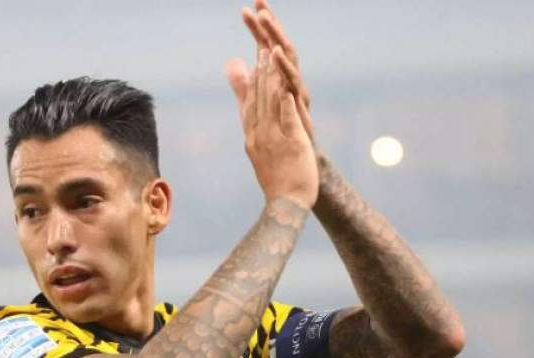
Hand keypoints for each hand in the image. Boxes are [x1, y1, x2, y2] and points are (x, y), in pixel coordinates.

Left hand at [227, 0, 313, 140]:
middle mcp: (290, 83)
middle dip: (270, 27)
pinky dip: (285, 71)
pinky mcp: (301, 110)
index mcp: (278, 80)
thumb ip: (244, 84)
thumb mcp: (257, 105)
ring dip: (277, 43)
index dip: (257, 29)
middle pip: (279, 49)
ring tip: (267, 25)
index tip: (246, 8)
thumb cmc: (280, 133)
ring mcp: (297, 96)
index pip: (266, 47)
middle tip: (260, 6)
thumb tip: (232, 62)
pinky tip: (275, 56)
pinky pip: (293, 87)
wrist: (295, 165)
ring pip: (288, 64)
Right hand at [232, 46, 317, 209]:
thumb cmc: (276, 180)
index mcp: (252, 136)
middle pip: (258, 99)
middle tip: (261, 48)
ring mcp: (274, 140)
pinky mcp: (291, 145)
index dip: (251, 80)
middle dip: (260, 72)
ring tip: (271, 58)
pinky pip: (288, 121)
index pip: (249, 103)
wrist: (285, 205)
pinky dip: (286, 104)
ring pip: (271, 105)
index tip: (253, 60)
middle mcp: (259, 135)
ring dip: (271, 80)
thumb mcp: (260, 153)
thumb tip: (252, 127)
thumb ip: (257, 135)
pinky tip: (287, 89)